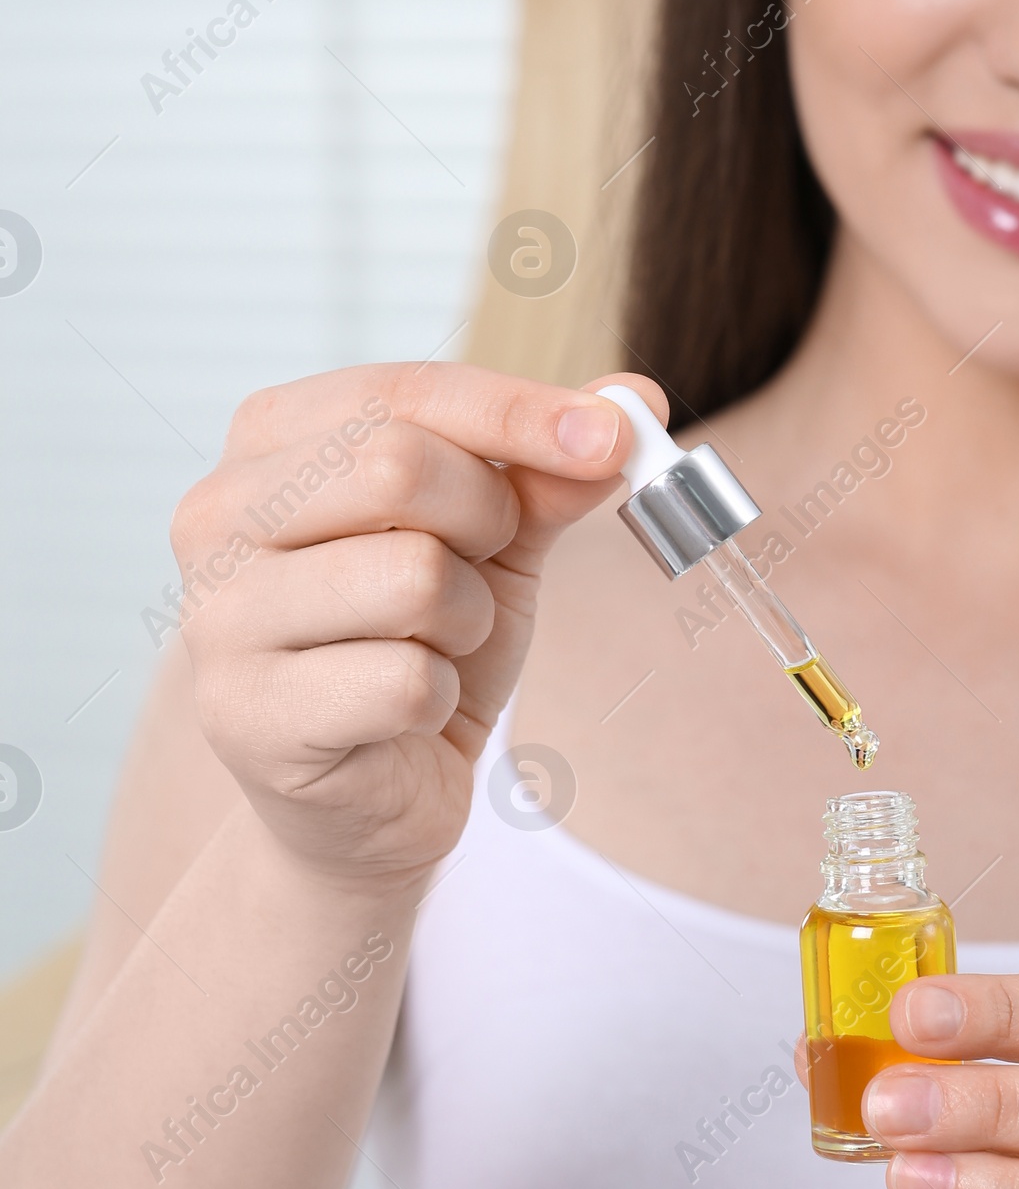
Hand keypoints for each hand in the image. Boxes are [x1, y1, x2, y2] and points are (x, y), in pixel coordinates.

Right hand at [171, 362, 661, 889]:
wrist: (371, 796)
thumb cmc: (421, 643)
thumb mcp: (495, 541)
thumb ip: (546, 470)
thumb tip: (632, 403)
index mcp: (267, 440)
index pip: (404, 393)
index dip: (518, 412)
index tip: (612, 436)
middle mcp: (216, 515)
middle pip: (396, 467)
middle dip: (486, 521)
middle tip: (488, 566)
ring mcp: (219, 619)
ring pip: (413, 578)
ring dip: (467, 621)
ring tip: (435, 647)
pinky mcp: (249, 718)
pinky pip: (407, 682)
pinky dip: (441, 698)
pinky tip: (405, 714)